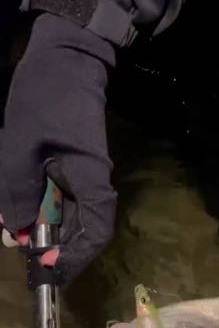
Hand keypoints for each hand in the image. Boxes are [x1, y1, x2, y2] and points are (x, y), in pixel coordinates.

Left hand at [0, 12, 116, 285]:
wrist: (65, 57)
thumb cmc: (45, 97)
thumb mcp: (20, 146)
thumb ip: (19, 192)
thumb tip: (19, 232)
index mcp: (89, 178)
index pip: (96, 230)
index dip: (76, 256)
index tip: (48, 269)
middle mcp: (92, 182)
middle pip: (80, 229)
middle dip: (51, 247)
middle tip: (18, 252)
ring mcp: (82, 174)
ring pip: (68, 215)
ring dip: (42, 229)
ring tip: (12, 233)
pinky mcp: (71, 166)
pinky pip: (60, 198)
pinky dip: (41, 209)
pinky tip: (18, 210)